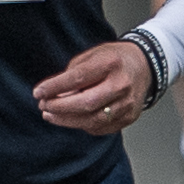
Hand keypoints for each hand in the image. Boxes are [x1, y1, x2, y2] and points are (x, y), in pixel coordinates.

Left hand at [31, 39, 158, 135]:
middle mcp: (121, 84)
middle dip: (59, 107)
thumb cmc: (114, 59)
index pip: (78, 78)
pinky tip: (70, 119)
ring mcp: (127, 103)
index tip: (39, 92)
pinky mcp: (129, 117)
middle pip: (85, 103)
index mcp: (111, 63)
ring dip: (66, 120)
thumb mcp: (92, 55)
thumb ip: (73, 73)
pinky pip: (100, 127)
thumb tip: (54, 93)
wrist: (144, 66)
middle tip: (43, 105)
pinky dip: (82, 125)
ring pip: (92, 120)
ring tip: (50, 115)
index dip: (55, 87)